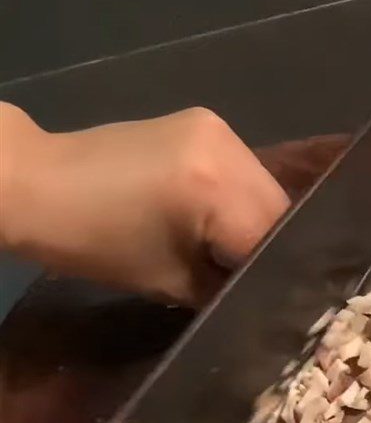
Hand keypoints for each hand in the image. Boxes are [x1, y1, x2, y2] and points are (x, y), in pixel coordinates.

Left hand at [0, 103, 289, 304]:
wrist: (40, 185)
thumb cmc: (96, 243)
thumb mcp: (172, 283)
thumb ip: (229, 287)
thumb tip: (268, 297)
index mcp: (215, 187)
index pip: (274, 239)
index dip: (278, 274)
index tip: (273, 299)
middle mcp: (227, 148)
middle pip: (279, 210)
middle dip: (274, 247)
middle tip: (260, 278)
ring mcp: (218, 130)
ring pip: (267, 190)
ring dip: (261, 223)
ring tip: (239, 250)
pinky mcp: (207, 124)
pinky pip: (245, 172)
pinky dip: (243, 200)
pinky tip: (223, 220)